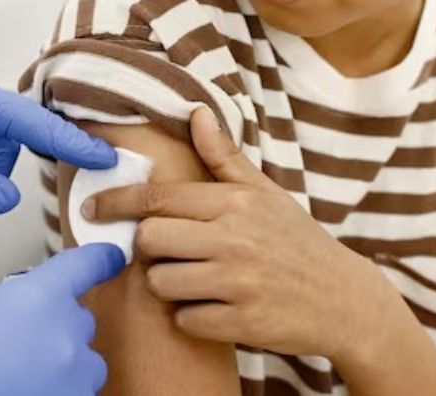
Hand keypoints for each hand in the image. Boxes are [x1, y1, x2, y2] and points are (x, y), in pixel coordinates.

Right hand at [0, 243, 124, 395]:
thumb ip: (3, 305)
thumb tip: (14, 315)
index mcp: (36, 299)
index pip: (85, 266)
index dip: (100, 260)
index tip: (111, 258)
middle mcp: (63, 338)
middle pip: (80, 321)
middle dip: (55, 328)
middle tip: (14, 344)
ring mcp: (69, 383)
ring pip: (82, 368)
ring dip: (58, 369)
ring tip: (13, 377)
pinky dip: (52, 393)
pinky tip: (16, 391)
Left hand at [82, 108, 380, 360]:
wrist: (344, 298)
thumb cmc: (297, 241)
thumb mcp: (265, 193)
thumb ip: (223, 156)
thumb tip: (195, 112)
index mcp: (234, 202)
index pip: (157, 198)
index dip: (116, 202)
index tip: (91, 207)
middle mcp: (233, 238)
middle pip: (149, 239)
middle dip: (151, 248)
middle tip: (172, 251)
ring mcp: (238, 282)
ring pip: (161, 282)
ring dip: (169, 286)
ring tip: (196, 280)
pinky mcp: (243, 322)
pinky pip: (185, 320)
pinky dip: (192, 318)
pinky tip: (215, 307)